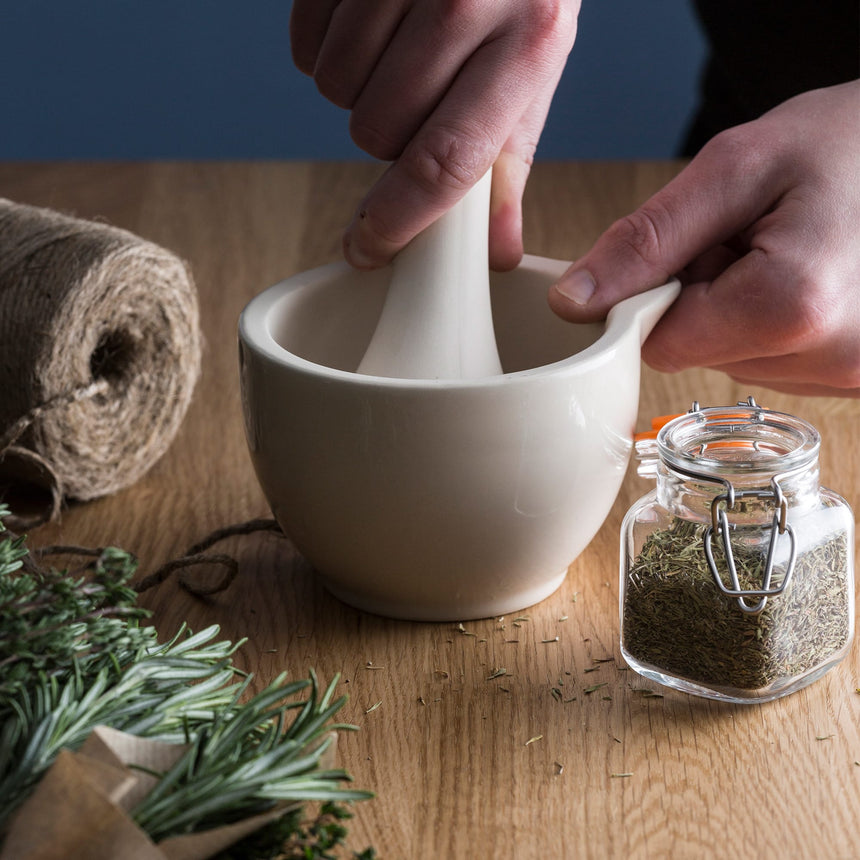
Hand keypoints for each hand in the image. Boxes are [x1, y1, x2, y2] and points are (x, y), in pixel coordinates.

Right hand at [290, 0, 578, 270]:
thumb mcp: (532, 69)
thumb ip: (509, 162)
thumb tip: (497, 252)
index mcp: (529, 41)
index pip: (445, 160)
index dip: (398, 218)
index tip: (371, 247)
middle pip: (379, 131)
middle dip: (388, 135)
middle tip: (417, 97)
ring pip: (336, 89)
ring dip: (356, 92)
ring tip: (395, 55)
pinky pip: (306, 44)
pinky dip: (325, 50)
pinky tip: (366, 27)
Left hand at [548, 80, 859, 396]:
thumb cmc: (846, 142)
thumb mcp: (736, 169)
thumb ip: (647, 241)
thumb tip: (575, 302)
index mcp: (790, 308)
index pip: (659, 342)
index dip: (658, 294)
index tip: (690, 249)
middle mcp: (828, 360)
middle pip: (697, 353)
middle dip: (702, 296)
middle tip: (751, 239)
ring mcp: (849, 375)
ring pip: (732, 359)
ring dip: (738, 308)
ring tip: (786, 252)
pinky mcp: (857, 377)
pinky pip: (773, 362)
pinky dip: (772, 323)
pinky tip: (805, 278)